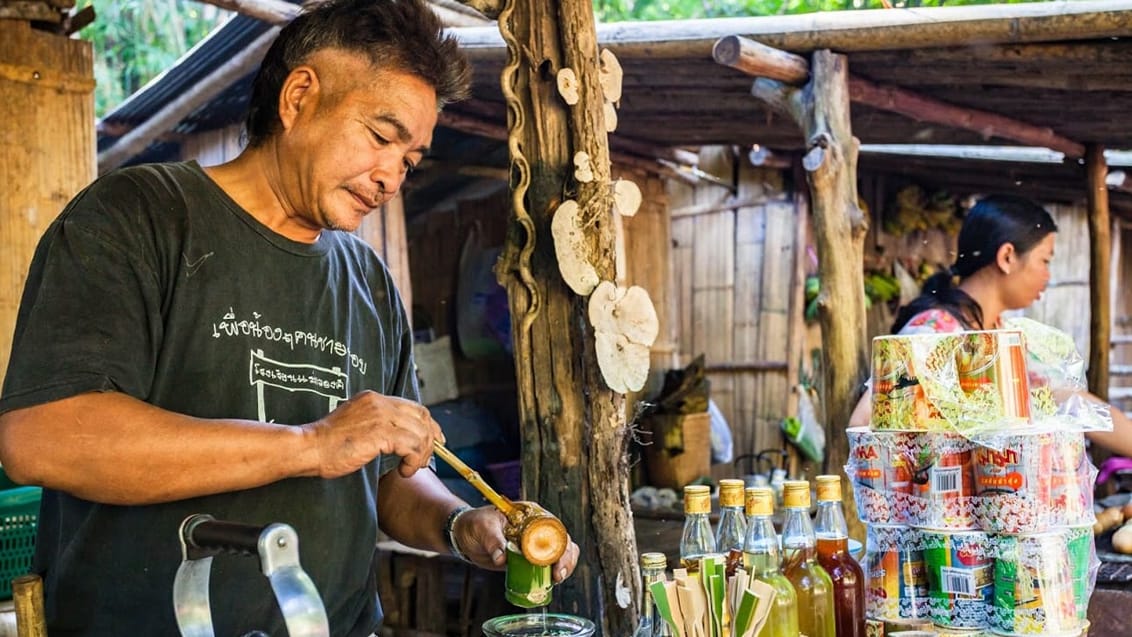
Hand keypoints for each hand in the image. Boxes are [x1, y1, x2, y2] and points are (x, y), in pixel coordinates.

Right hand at [303, 391, 442, 478]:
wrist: (308, 448)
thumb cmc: (328, 444)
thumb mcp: (357, 426)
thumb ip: (378, 425)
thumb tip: (403, 438)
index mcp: (374, 398)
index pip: (414, 407)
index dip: (429, 425)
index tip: (435, 440)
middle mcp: (380, 403)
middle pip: (422, 417)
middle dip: (431, 440)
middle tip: (426, 459)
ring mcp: (380, 416)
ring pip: (420, 433)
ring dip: (422, 454)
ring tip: (412, 468)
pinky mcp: (379, 433)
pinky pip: (412, 445)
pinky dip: (413, 460)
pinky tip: (404, 470)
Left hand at [452, 507, 579, 582]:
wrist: (465, 535)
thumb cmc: (475, 523)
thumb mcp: (483, 527)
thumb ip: (493, 540)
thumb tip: (501, 558)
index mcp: (530, 514)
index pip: (553, 526)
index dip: (559, 542)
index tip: (556, 559)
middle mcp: (537, 527)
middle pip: (562, 540)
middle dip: (565, 557)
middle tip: (559, 575)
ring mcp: (535, 543)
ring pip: (560, 552)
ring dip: (564, 565)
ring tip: (558, 579)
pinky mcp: (529, 557)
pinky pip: (547, 564)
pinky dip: (553, 572)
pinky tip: (552, 581)